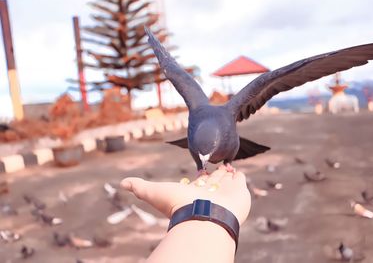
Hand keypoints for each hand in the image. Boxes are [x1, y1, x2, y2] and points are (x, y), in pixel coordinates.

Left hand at [120, 167, 250, 224]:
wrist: (204, 216)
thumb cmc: (179, 206)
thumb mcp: (155, 193)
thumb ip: (140, 187)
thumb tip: (122, 183)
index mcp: (193, 193)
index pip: (198, 183)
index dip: (199, 177)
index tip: (200, 172)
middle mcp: (209, 193)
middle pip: (212, 181)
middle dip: (213, 175)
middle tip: (215, 169)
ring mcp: (225, 193)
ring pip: (225, 180)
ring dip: (225, 174)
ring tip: (226, 167)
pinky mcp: (239, 191)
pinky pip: (239, 181)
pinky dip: (237, 176)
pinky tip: (235, 172)